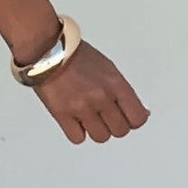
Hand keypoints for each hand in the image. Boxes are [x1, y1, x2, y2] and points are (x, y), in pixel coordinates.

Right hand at [31, 41, 148, 143]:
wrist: (47, 49)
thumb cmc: (74, 55)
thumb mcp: (107, 68)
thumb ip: (123, 92)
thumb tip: (140, 113)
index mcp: (115, 84)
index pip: (137, 118)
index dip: (132, 120)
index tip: (126, 117)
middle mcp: (101, 97)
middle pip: (120, 131)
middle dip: (113, 124)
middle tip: (104, 114)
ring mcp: (82, 107)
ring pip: (101, 137)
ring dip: (96, 129)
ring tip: (87, 115)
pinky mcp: (62, 114)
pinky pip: (78, 138)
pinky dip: (77, 132)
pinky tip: (74, 119)